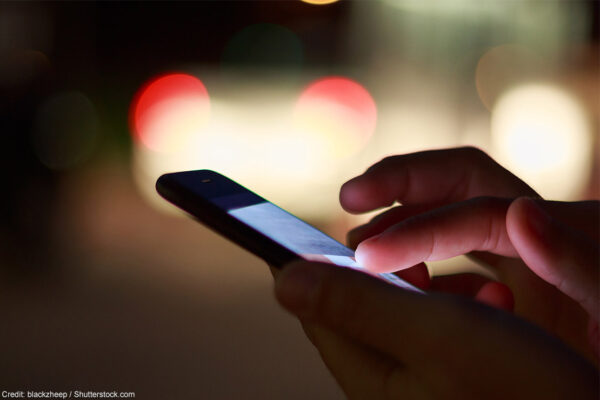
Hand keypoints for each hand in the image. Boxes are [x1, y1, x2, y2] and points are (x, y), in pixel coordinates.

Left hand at [274, 261, 597, 398]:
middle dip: (384, 268)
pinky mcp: (460, 379)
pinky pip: (445, 328)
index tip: (327, 226)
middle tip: (409, 250)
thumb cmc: (518, 391)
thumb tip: (285, 280)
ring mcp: (425, 382)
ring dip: (429, 285)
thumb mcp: (431, 332)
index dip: (317, 261)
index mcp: (368, 375)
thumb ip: (355, 302)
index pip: (319, 309)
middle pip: (362, 306)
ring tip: (466, 279)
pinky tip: (500, 303)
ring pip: (407, 313)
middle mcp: (389, 383)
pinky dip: (462, 306)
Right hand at [341, 147, 598, 359]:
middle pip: (462, 177)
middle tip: (350, 198)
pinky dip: (424, 263)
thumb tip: (521, 213)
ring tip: (365, 250)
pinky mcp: (512, 283)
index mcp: (564, 234)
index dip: (418, 230)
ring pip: (453, 208)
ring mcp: (523, 257)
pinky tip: (410, 291)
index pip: (478, 212)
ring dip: (404, 220)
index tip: (364, 259)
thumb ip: (579, 261)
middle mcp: (539, 233)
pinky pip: (457, 256)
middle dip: (402, 180)